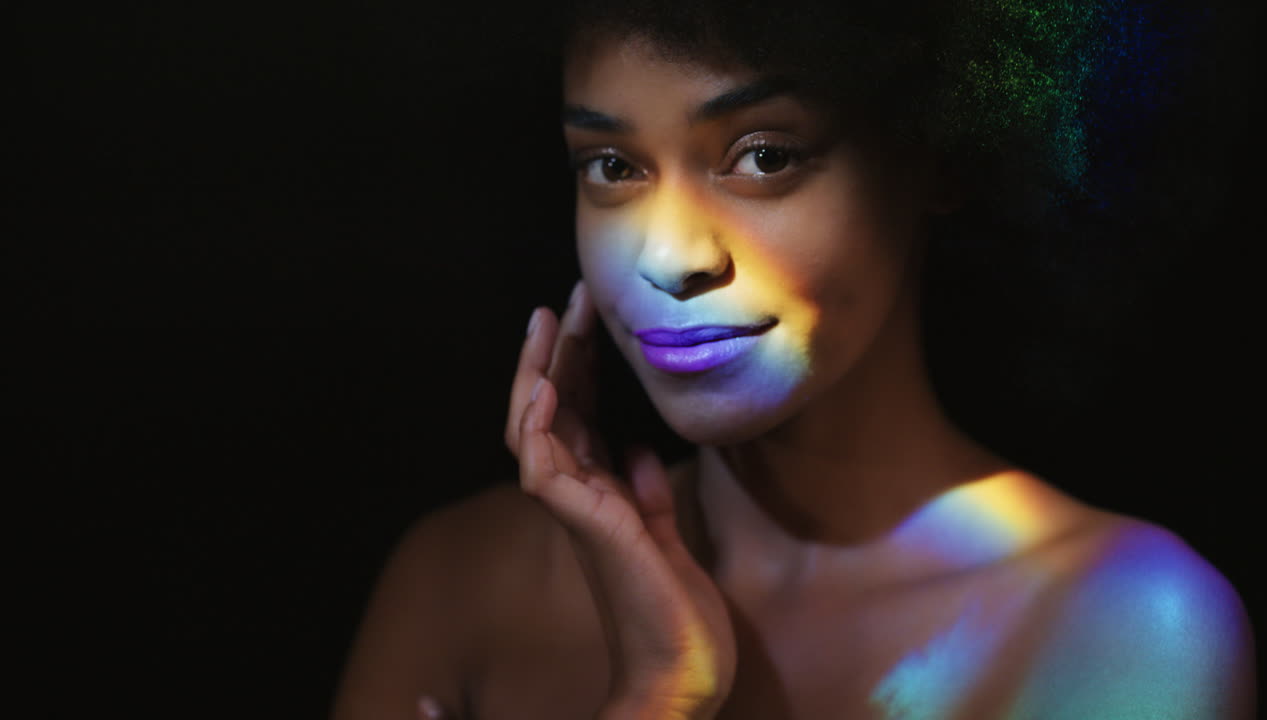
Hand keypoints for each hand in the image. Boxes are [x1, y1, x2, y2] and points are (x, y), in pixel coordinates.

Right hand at [506, 280, 736, 718]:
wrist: (682, 673)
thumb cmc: (674, 613)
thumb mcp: (667, 536)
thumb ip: (647, 494)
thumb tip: (638, 450)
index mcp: (598, 498)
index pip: (575, 420)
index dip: (576, 369)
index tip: (586, 320)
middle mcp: (579, 499)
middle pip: (550, 413)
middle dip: (555, 355)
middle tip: (565, 300)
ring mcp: (576, 512)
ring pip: (535, 430)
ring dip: (539, 375)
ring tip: (548, 323)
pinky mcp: (587, 526)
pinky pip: (542, 468)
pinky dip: (540, 425)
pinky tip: (549, 386)